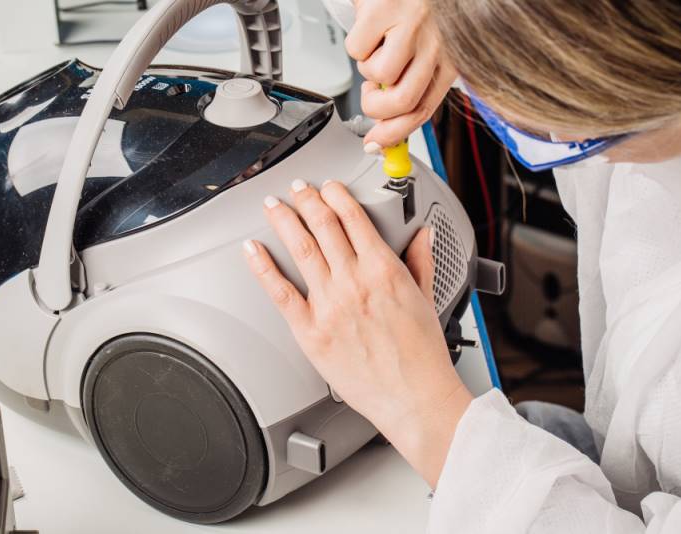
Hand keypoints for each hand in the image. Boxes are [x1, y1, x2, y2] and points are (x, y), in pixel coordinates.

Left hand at [243, 179, 471, 485]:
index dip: (336, 195)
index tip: (329, 187)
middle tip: (297, 188)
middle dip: (307, 200)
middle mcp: (354, 282)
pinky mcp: (310, 332)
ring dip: (284, 221)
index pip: (353, 218)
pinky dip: (263, 267)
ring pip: (300, 249)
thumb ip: (420, 261)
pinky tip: (253, 250)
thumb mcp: (427, 299)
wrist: (414, 398)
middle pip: (323, 226)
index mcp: (384, 270)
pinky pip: (280, 292)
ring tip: (273, 207)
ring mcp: (329, 305)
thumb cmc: (421, 356)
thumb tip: (420, 235)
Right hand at [346, 0, 457, 148]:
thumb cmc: (423, 6)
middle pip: (402, 102)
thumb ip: (412, 82)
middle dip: (376, 109)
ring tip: (376, 47)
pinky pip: (357, 49)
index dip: (396, 135)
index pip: (424, 110)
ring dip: (366, 68)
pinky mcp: (383, 10)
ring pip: (378, 76)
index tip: (376, 144)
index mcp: (450, 56)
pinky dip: (356, 44)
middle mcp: (436, 42)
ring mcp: (411, 25)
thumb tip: (384, 127)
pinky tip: (369, 27)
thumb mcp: (429, 46)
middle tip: (369, 95)